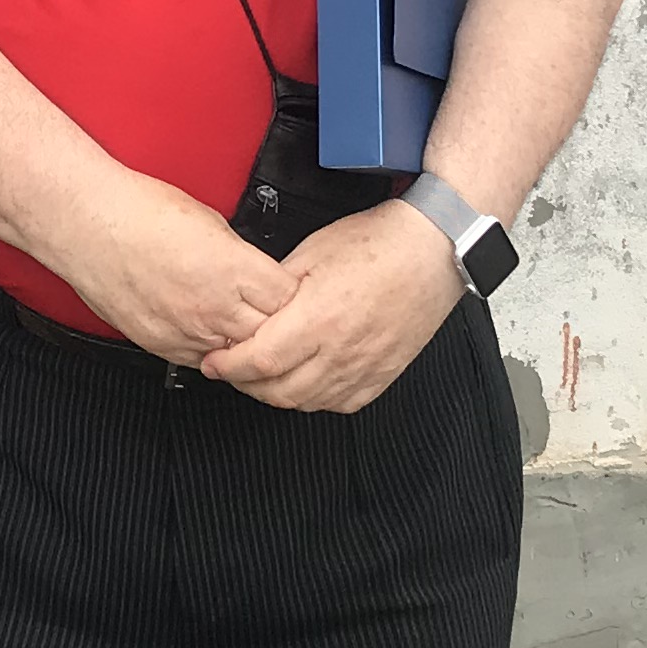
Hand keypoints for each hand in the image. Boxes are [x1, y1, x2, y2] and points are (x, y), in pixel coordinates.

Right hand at [55, 170, 292, 365]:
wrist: (88, 224)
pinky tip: (207, 328)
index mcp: (232, 270)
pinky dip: (211, 349)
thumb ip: (241, 257)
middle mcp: (213, 308)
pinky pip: (202, 361)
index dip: (295, 294)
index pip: (290, 299)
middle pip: (271, 334)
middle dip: (277, 324)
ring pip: (238, 356)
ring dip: (244, 341)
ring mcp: (187, 332)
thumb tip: (256, 272)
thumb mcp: (212, 221)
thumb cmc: (140, 212)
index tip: (292, 288)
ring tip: (240, 322)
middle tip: (273, 311)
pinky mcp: (162, 345)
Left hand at [200, 198, 460, 413]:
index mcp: (318, 319)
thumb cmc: (378, 243)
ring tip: (263, 375)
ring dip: (276, 394)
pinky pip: (339, 404)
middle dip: (245, 383)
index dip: (229, 366)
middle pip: (278, 390)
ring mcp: (363, 367)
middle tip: (232, 368)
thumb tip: (247, 306)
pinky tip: (304, 382)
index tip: (214, 361)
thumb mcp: (312, 251)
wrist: (431, 248)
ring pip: (306, 403)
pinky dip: (313, 399)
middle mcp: (341, 351)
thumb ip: (275, 286)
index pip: (259, 360)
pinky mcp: (381, 375)